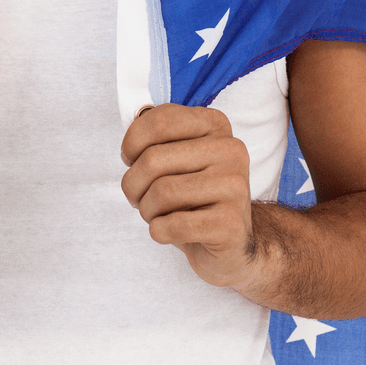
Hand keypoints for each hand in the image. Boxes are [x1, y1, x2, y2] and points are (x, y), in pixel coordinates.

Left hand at [120, 103, 254, 288]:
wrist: (230, 243)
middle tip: (138, 197)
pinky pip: (173, 225)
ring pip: (161, 193)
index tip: (130, 159)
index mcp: (215, 125)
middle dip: (133, 184)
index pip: (160, 120)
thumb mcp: (178, 157)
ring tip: (155, 214)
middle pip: (153, 159)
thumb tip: (132, 130)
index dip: (132, 142)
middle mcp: (230, 150)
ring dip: (146, 210)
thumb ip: (156, 138)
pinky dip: (158, 231)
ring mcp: (235, 186)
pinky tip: (167, 230)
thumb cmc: (194, 196)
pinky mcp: (231, 224)